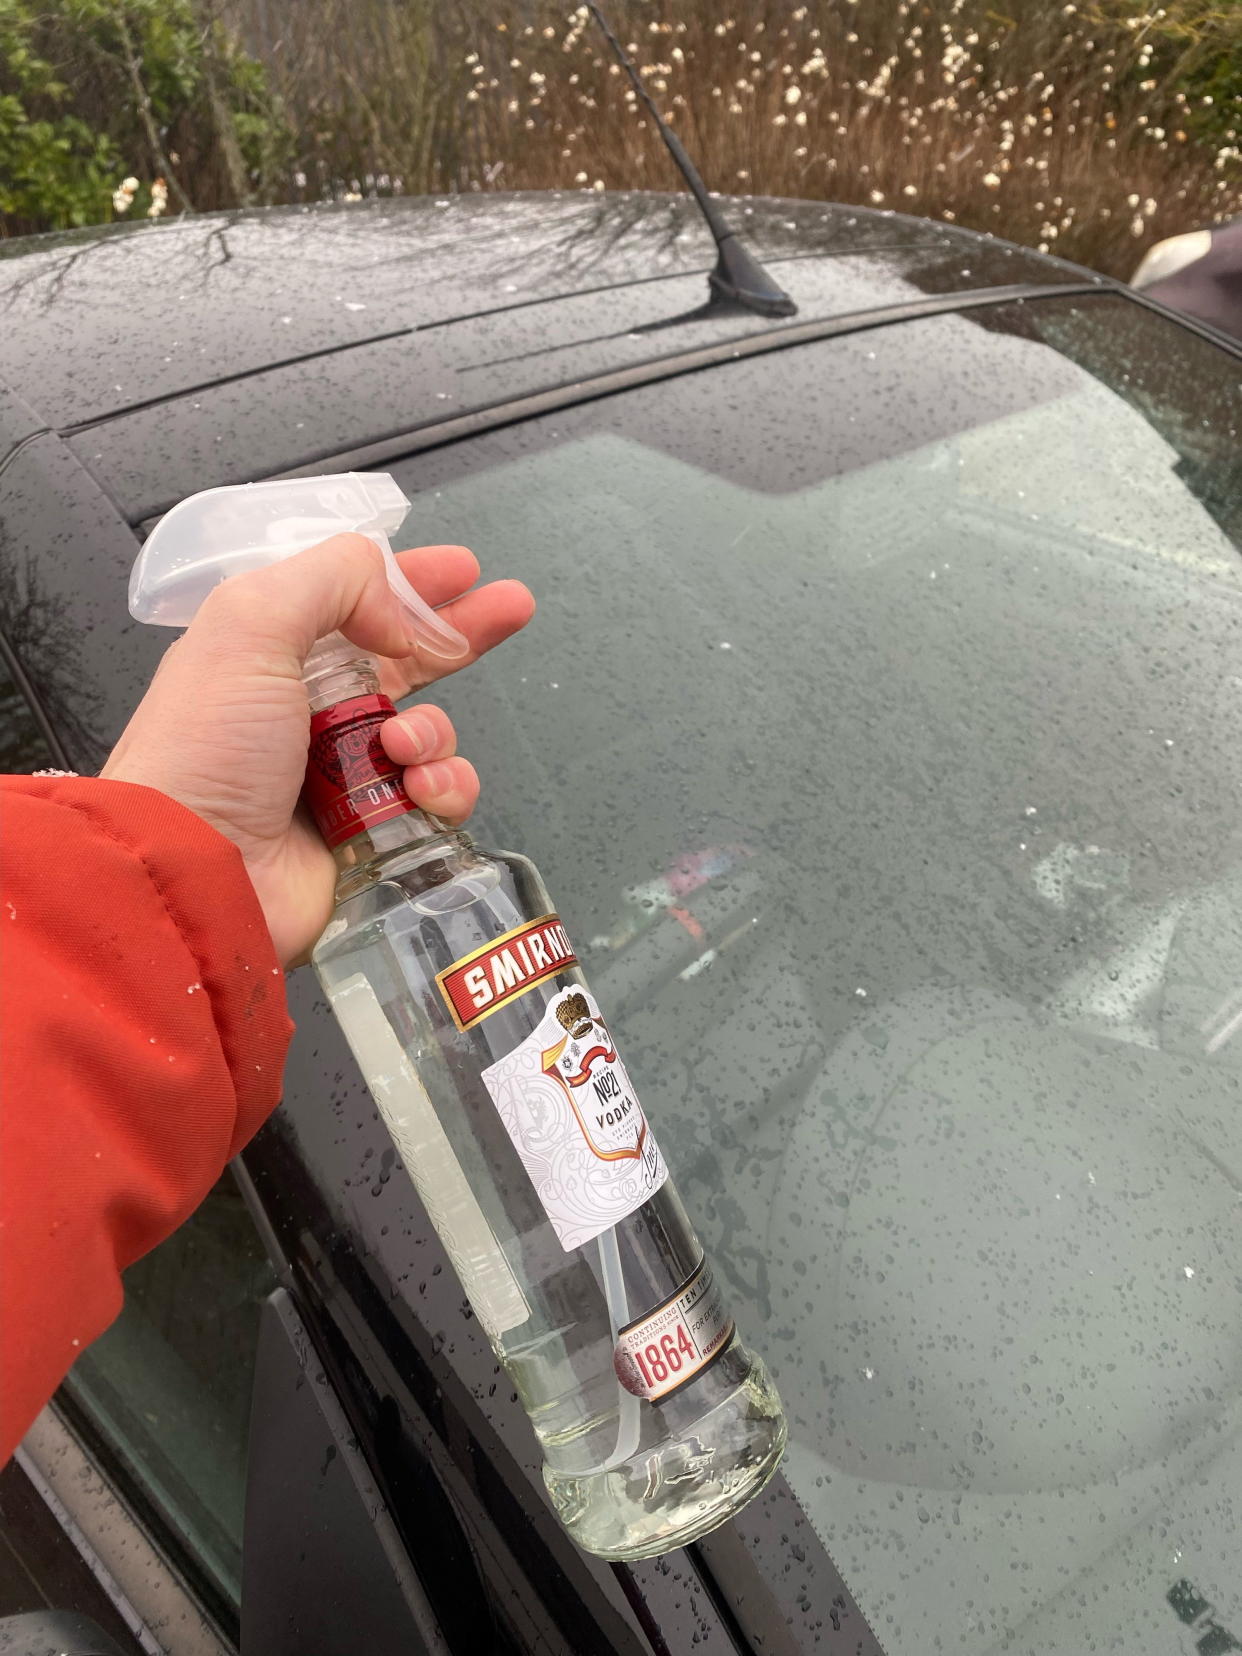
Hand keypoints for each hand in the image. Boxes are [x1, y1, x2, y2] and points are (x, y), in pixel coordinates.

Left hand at [102, 533, 534, 965]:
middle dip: (462, 634)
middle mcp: (311, 711)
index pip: (354, 603)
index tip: (464, 569)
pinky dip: (443, 788)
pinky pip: (440, 797)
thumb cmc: (203, 750)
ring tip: (402, 746)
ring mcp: (347, 774)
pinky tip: (418, 790)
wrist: (197, 871)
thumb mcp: (249, 625)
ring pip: (431, 732)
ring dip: (434, 731)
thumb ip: (331, 581)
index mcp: (274, 656)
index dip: (411, 583)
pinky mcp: (376, 830)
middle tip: (512, 607)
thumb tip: (400, 610)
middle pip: (408, 660)